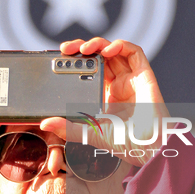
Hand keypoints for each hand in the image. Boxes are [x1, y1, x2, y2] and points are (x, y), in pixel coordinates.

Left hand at [42, 37, 169, 166]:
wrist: (148, 149)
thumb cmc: (125, 144)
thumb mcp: (89, 134)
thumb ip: (68, 128)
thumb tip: (45, 122)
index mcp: (104, 97)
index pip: (87, 71)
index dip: (75, 62)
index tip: (59, 59)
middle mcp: (117, 85)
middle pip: (98, 57)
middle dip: (82, 49)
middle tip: (67, 49)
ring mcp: (130, 79)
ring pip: (113, 51)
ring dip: (98, 44)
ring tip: (84, 48)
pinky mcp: (144, 75)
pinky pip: (134, 52)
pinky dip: (120, 45)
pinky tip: (108, 50)